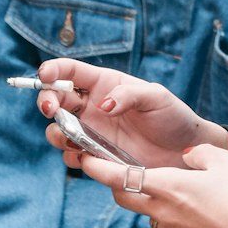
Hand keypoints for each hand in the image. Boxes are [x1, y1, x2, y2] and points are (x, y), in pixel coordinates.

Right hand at [35, 58, 227, 170]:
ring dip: (56, 132)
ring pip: (58, 130)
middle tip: (50, 109)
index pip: (70, 72)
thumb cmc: (173, 117)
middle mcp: (92, 107)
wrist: (183, 152)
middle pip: (55, 99)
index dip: (53, 70)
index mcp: (104, 84)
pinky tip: (86, 157)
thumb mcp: (157, 97)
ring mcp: (91, 132)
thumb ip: (129, 95)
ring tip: (71, 137)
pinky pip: (72, 157)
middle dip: (46, 101)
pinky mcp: (95, 156)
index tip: (44, 75)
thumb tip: (102, 104)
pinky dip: (72, 157)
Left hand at [75, 142, 227, 227]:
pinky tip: (204, 215)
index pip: (117, 176)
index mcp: (167, 186)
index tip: (83, 158)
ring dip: (156, 202)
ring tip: (186, 193)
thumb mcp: (224, 161)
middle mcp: (162, 212)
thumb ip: (198, 153)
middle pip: (124, 197)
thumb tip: (185, 157)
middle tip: (123, 171)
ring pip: (151, 214)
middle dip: (118, 184)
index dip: (95, 166)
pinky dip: (179, 220)